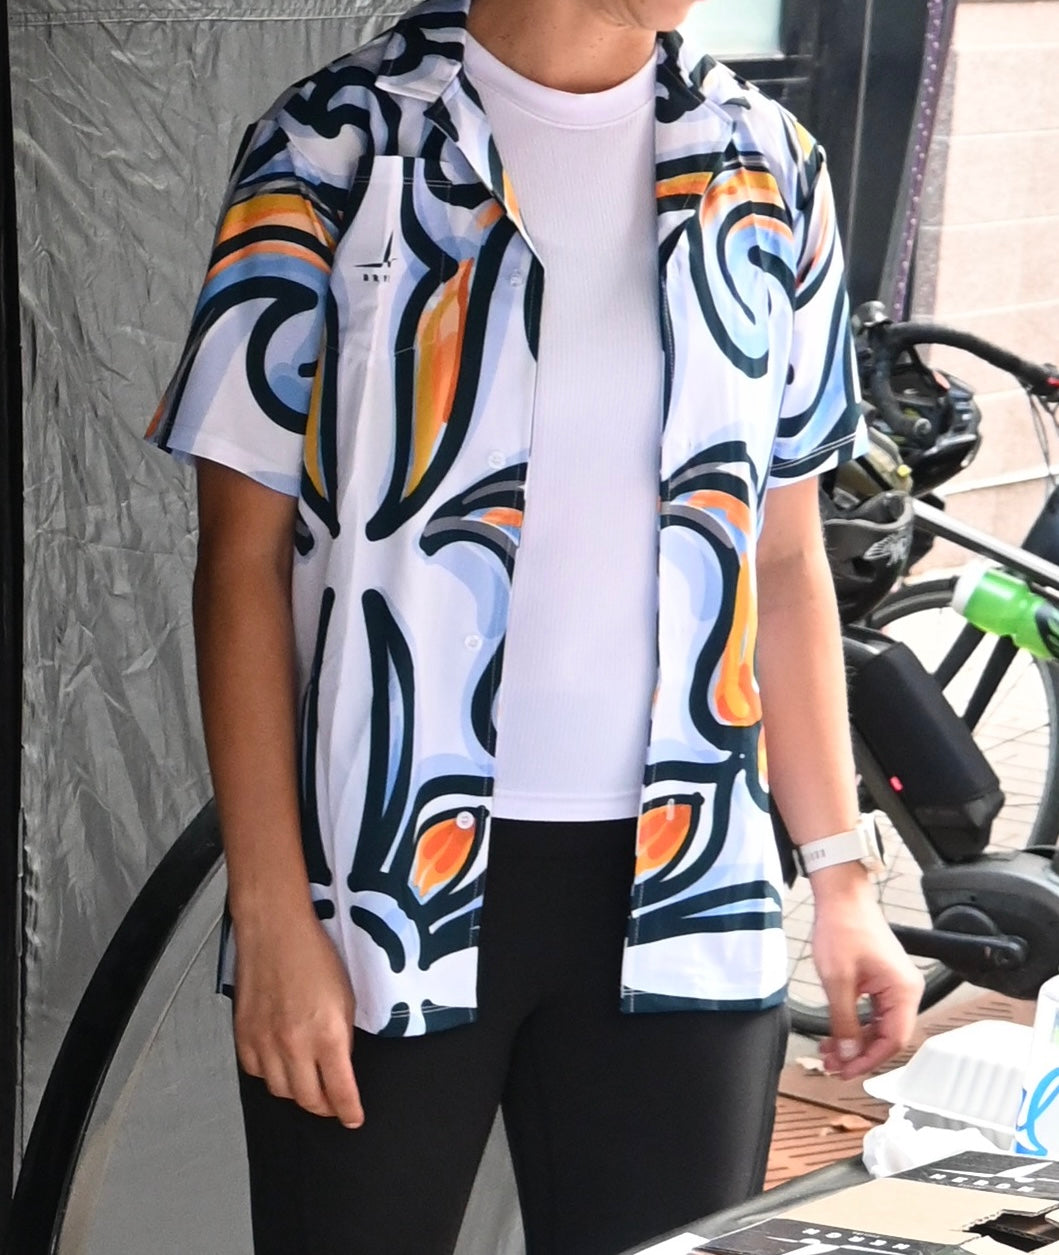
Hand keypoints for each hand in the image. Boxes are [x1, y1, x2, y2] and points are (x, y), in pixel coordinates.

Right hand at [232, 906, 364, 1127]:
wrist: (275, 932)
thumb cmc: (313, 955)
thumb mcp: (345, 997)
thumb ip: (342, 1038)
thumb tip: (340, 1065)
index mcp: (326, 1035)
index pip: (340, 1092)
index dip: (349, 1111)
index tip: (353, 1118)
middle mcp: (294, 1046)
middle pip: (308, 1100)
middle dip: (325, 1107)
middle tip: (333, 1104)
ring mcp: (265, 1043)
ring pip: (281, 1091)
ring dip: (298, 1093)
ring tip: (308, 1084)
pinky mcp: (244, 1037)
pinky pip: (257, 1072)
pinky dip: (271, 1075)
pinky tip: (281, 1064)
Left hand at [809, 864, 923, 1078]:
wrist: (841, 896)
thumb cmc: (843, 927)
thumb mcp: (838, 980)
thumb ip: (844, 1022)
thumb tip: (848, 1055)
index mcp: (903, 991)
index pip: (893, 1040)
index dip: (869, 1061)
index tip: (845, 1070)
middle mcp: (906, 990)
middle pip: (887, 1036)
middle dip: (858, 1053)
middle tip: (832, 1065)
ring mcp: (895, 985)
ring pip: (878, 1026)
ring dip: (854, 1041)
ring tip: (829, 1052)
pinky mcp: (883, 980)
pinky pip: (874, 1012)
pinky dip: (855, 1024)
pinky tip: (836, 1033)